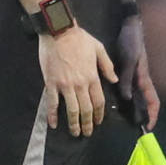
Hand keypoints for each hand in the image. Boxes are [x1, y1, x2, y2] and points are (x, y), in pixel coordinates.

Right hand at [39, 24, 117, 138]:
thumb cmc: (79, 38)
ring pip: (71, 109)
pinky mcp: (51, 83)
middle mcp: (80, 84)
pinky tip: (54, 124)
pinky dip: (53, 115)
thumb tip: (114, 80)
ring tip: (74, 132)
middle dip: (87, 124)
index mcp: (92, 76)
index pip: (99, 101)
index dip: (99, 114)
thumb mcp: (99, 49)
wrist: (58, 31)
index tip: (98, 123)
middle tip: (86, 133)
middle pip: (86, 109)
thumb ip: (107, 66)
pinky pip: (52, 102)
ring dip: (73, 123)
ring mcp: (65, 85)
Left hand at [117, 18, 158, 130]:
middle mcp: (140, 79)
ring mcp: (133, 75)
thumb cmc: (132, 41)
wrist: (128, 25)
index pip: (153, 101)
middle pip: (143, 102)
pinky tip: (111, 103)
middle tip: (133, 129)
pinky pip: (124, 88)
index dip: (152, 115)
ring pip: (134, 96)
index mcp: (144, 78)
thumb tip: (127, 99)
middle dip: (141, 115)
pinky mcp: (125, 69)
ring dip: (131, 108)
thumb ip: (127, 78)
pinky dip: (121, 97)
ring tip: (122, 121)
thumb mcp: (130, 59)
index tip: (147, 128)